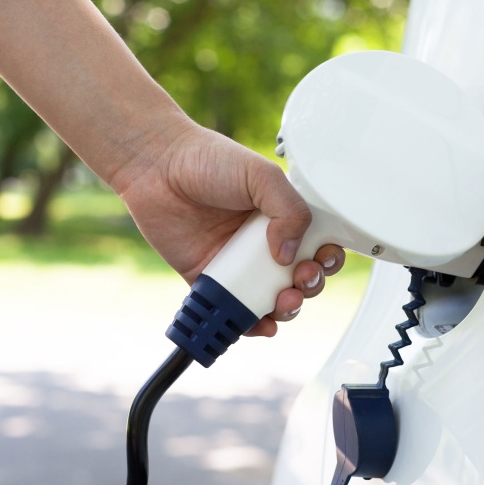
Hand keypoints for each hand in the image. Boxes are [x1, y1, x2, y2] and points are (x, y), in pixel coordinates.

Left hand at [117, 120, 344, 336]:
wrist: (157, 168)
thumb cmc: (206, 160)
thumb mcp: (260, 174)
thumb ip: (290, 209)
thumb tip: (290, 255)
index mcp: (279, 215)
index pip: (316, 243)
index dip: (326, 257)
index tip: (323, 259)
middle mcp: (262, 241)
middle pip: (298, 276)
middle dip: (309, 285)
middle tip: (301, 279)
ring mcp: (236, 263)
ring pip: (271, 297)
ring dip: (286, 308)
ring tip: (283, 302)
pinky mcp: (209, 279)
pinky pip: (234, 308)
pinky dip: (251, 323)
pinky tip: (261, 324)